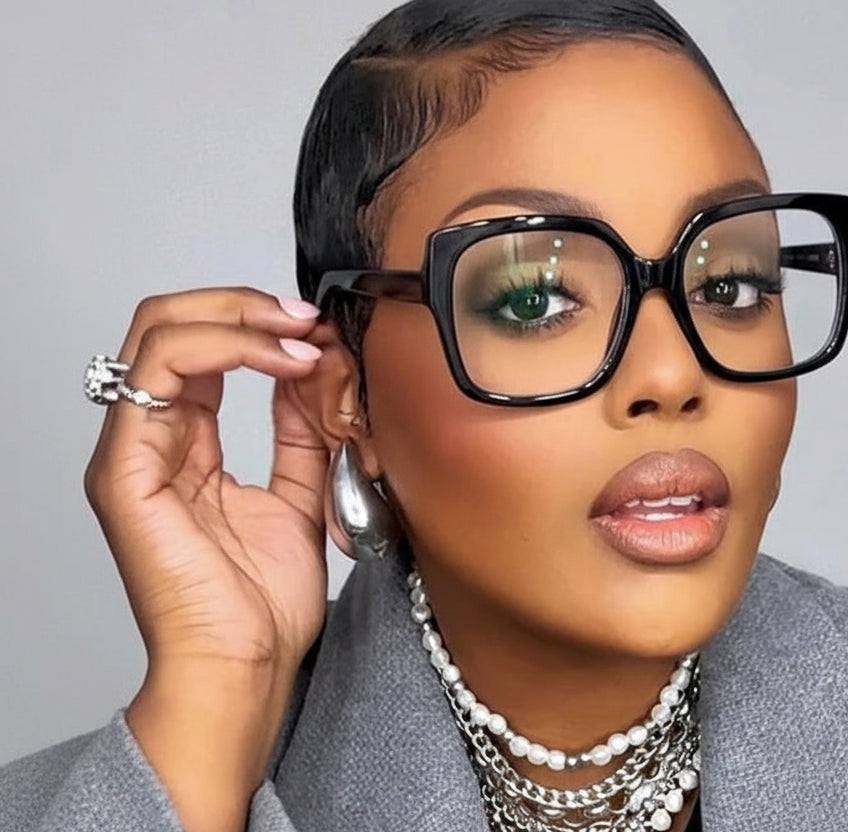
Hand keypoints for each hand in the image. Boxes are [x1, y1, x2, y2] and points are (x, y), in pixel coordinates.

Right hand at [82, 287, 335, 829]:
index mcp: (186, 444)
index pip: (202, 347)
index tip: (320, 327)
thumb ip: (301, 431)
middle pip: (169, 324)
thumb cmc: (263, 602)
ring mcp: (133, 452)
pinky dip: (226, 350)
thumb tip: (313, 369)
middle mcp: (152, 440)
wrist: (248, 665)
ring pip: (159, 333)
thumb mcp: (303, 493)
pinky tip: (284, 364)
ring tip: (301, 337)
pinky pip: (160, 376)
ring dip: (240, 320)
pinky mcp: (128, 471)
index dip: (259, 323)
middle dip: (245, 305)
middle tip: (305, 317)